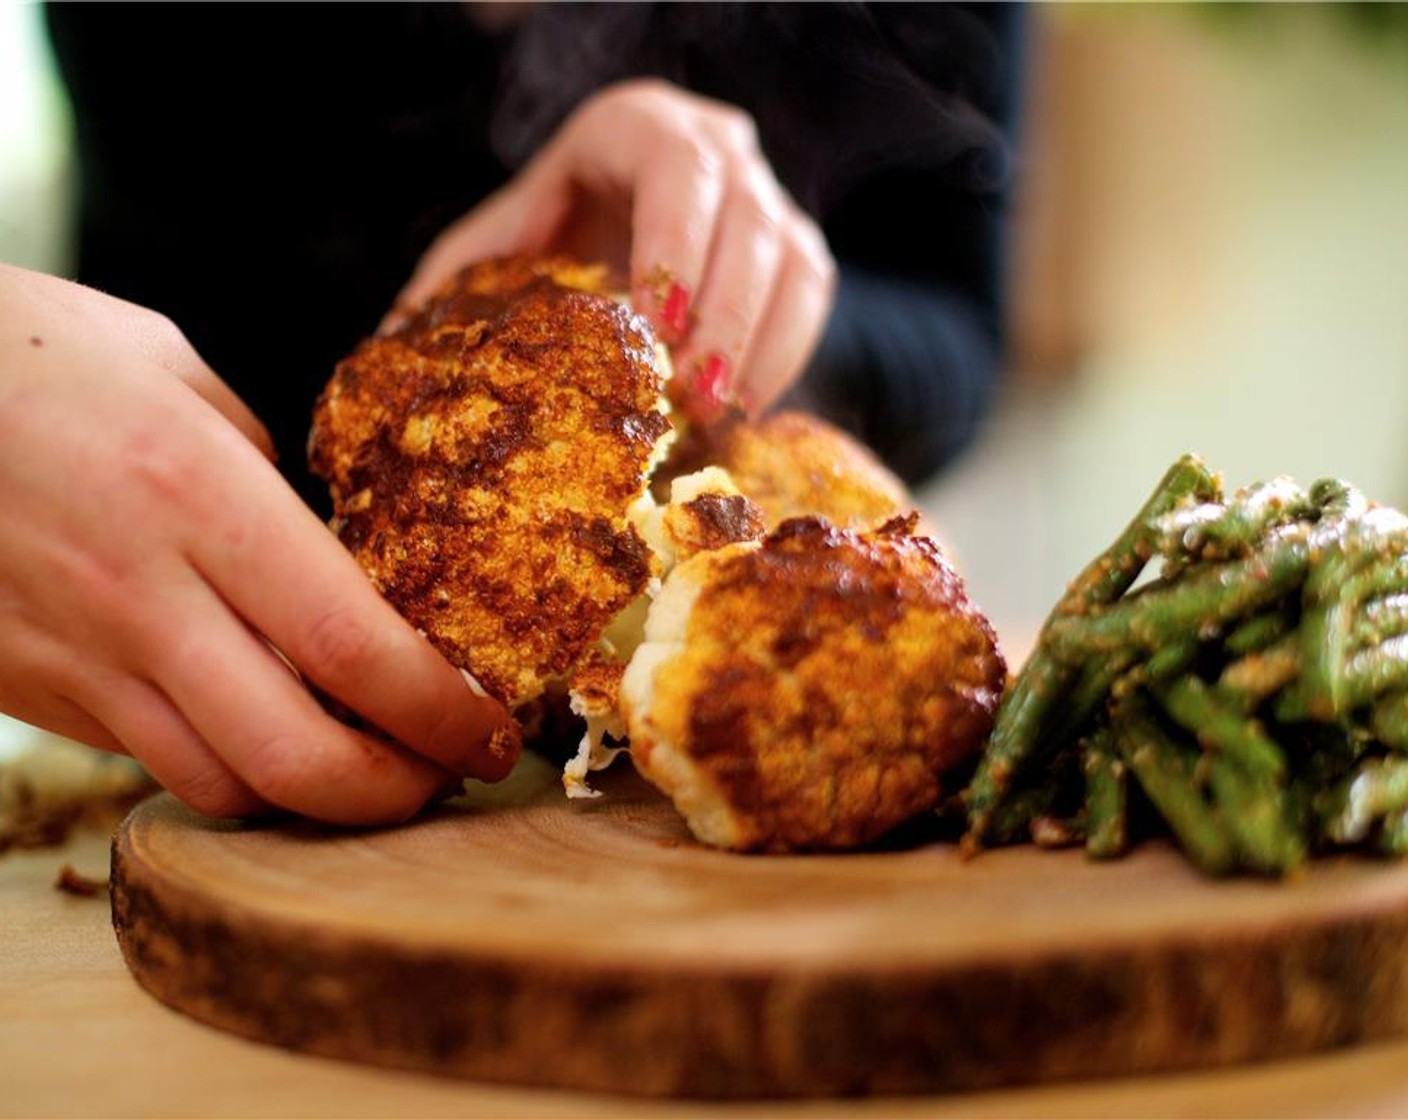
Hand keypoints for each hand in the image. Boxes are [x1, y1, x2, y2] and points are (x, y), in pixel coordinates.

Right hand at [0, 264, 518, 823]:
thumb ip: (262, 469)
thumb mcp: (171, 373)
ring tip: (368, 765)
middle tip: (445, 777)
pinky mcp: (35, 689)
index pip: (355, 647)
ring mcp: (79, 657)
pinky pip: (153, 761)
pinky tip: (263, 733)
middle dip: (394, 793)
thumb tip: (327, 546)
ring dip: (314, 797)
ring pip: (224, 786)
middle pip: (297, 758)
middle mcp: (142, 597)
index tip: (492, 732)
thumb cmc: (26, 355)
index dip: (442, 713)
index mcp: (199, 498)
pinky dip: (229, 769)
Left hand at [396, 79, 835, 422]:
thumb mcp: (490, 252)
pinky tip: (744, 408)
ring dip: (760, 344)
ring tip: (718, 415)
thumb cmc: (542, 243)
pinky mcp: (794, 246)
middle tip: (692, 398)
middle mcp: (715, 144)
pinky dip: (784, 355)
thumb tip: (392, 352)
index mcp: (636, 125)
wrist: (604, 236)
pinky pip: (810, 296)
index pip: (677, 166)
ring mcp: (765, 193)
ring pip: (793, 258)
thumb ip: (453, 287)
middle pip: (747, 217)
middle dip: (723, 314)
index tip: (656, 326)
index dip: (675, 243)